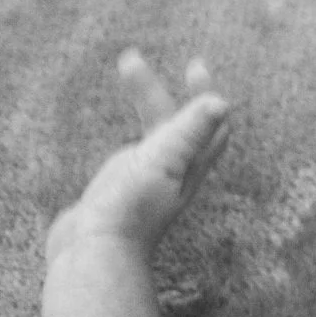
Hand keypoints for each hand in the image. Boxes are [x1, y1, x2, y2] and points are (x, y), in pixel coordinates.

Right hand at [54, 49, 230, 252]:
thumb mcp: (160, 163)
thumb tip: (222, 101)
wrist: (93, 256)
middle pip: (174, 125)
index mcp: (186, 168)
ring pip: (152, 140)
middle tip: (130, 60)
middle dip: (157, 91)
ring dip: (142, 107)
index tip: (193, 64)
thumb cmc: (128, 211)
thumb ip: (187, 132)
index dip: (205, 95)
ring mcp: (143, 187)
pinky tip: (113, 140)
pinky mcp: (117, 198)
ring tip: (123, 76)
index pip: (209, 126)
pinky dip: (126, 140)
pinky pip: (129, 160)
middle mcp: (170, 176)